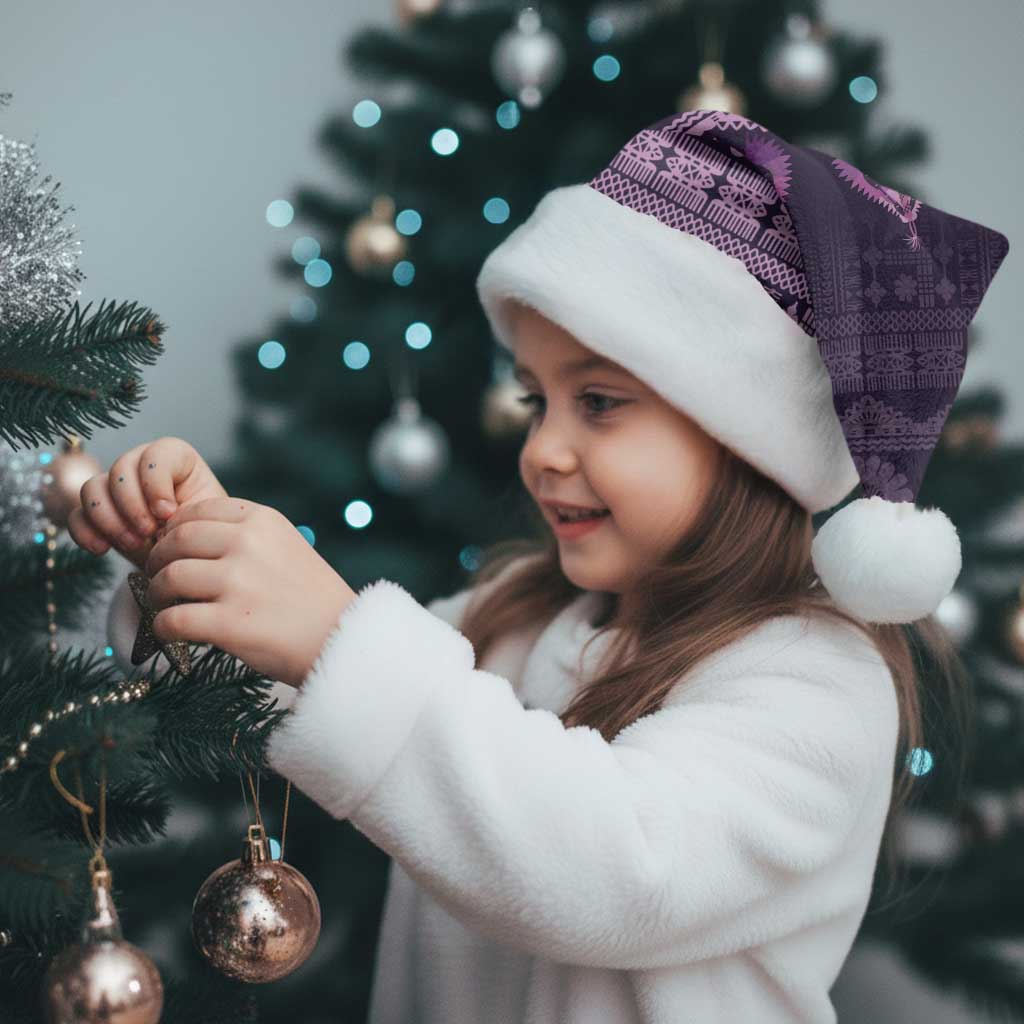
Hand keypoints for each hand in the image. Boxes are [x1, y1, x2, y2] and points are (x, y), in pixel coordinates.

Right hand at [67, 437, 227, 570]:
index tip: (168, 513)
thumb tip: (163, 516)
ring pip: (92, 488)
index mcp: (176, 459)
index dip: (156, 483)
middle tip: (148, 533)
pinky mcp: (97, 514)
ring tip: (133, 544)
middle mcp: (141, 466)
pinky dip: (85, 532)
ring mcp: (115, 488)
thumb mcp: (206, 519)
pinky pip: (76, 515)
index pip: (156, 454)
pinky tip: (102, 549)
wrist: (189, 560)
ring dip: (109, 520)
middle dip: (132, 505)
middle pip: (120, 469)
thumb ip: (189, 510)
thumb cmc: (203, 534)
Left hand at [142, 496, 357, 688]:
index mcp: (263, 520)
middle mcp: (248, 544)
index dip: (175, 530)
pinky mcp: (229, 623)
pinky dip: (163, 627)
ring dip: (157, 594)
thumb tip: (185, 538)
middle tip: (158, 577)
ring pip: (169, 578)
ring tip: (165, 605)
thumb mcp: (287, 546)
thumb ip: (245, 536)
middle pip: (176, 541)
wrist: (343, 639)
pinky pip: (172, 620)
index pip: (197, 511)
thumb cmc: (313, 598)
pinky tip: (170, 632)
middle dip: (158, 560)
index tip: (172, 548)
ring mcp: (238, 583)